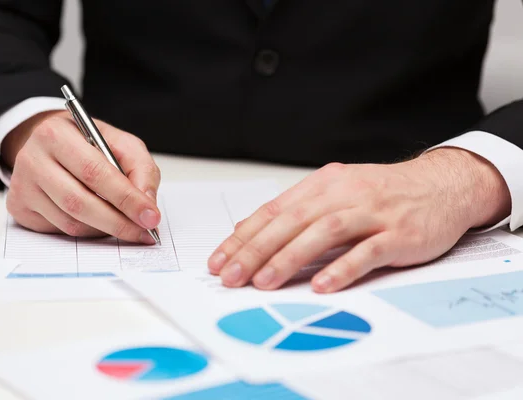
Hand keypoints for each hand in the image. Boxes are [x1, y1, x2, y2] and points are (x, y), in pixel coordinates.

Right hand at [4, 110, 160, 242]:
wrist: (50, 144)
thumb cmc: (87, 143)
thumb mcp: (120, 143)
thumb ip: (140, 169)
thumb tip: (147, 205)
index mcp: (56, 134)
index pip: (95, 172)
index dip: (126, 198)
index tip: (151, 216)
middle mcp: (32, 159)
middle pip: (80, 202)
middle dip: (119, 222)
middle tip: (144, 232)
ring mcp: (22, 186)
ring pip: (71, 222)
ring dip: (105, 229)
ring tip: (126, 225)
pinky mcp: (20, 208)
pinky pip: (60, 231)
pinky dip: (87, 231)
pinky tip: (99, 221)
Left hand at [208, 148, 510, 292]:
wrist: (442, 185)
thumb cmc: (382, 194)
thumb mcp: (334, 193)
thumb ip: (293, 211)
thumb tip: (247, 229)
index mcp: (322, 185)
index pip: (273, 211)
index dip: (243, 236)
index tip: (219, 260)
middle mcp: (343, 194)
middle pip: (292, 221)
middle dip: (257, 250)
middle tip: (231, 275)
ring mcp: (372, 212)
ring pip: (323, 233)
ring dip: (290, 258)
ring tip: (264, 282)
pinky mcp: (399, 233)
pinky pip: (367, 251)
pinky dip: (342, 267)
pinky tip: (321, 284)